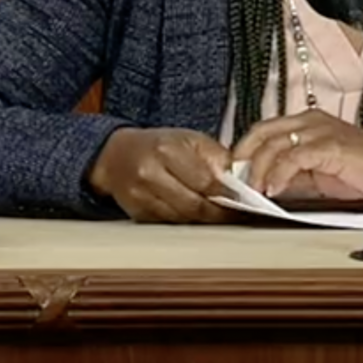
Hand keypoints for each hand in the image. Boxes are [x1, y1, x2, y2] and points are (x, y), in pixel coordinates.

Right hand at [88, 127, 232, 222]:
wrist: (116, 156)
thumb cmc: (158, 145)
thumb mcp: (189, 138)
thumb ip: (215, 156)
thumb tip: (240, 176)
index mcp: (166, 151)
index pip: (204, 181)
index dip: (227, 194)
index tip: (246, 200)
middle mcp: (150, 175)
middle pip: (193, 205)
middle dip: (219, 212)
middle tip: (239, 214)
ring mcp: (140, 198)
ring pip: (182, 219)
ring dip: (205, 220)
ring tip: (223, 216)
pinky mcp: (137, 215)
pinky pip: (170, 224)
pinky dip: (187, 222)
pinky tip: (199, 217)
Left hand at [233, 110, 362, 200]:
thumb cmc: (357, 172)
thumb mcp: (314, 174)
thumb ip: (289, 175)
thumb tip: (260, 187)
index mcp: (305, 122)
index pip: (263, 130)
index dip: (244, 150)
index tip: (232, 173)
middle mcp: (309, 120)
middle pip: (262, 133)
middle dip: (244, 159)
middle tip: (235, 183)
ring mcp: (319, 130)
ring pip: (274, 144)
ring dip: (258, 170)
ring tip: (253, 190)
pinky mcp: (329, 145)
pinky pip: (295, 157)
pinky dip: (279, 173)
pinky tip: (273, 189)